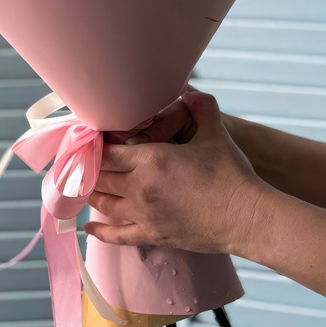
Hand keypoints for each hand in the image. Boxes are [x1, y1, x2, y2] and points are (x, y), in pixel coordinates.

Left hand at [85, 91, 269, 255]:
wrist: (247, 217)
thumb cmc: (231, 174)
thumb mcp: (215, 133)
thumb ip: (200, 106)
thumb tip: (189, 91)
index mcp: (151, 160)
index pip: (107, 151)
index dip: (93, 145)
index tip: (86, 139)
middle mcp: (141, 188)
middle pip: (101, 176)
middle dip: (88, 167)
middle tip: (79, 159)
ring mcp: (145, 215)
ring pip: (105, 203)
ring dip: (91, 193)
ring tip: (82, 184)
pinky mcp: (154, 235)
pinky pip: (118, 235)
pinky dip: (101, 231)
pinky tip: (89, 226)